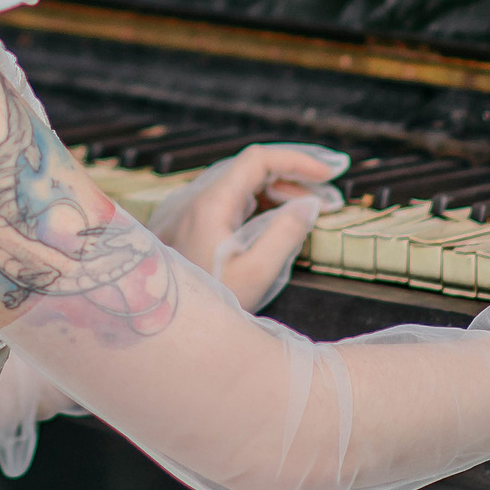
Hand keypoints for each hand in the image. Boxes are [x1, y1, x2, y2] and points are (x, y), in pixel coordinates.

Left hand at [147, 143, 348, 310]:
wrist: (159, 330)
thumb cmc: (207, 305)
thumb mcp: (256, 274)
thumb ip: (286, 234)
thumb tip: (309, 204)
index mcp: (210, 203)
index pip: (258, 159)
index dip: (298, 160)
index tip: (330, 173)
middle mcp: (194, 199)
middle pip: (249, 170)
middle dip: (293, 176)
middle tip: (328, 195)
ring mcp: (187, 211)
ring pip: (239, 186)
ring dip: (277, 191)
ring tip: (311, 208)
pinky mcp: (186, 226)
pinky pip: (228, 202)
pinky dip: (258, 204)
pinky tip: (278, 220)